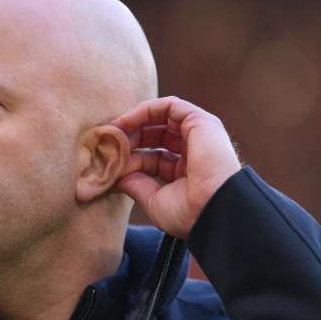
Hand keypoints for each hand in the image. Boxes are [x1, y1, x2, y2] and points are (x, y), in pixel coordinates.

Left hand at [113, 96, 241, 238]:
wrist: (215, 210)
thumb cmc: (190, 213)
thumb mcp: (155, 201)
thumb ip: (136, 184)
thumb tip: (117, 175)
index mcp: (187, 171)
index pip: (152, 157)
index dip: (129, 158)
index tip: (107, 162)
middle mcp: (194, 150)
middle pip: (155, 135)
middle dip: (129, 137)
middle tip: (105, 142)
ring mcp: (199, 134)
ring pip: (161, 117)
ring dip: (133, 122)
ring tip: (111, 131)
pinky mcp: (201, 121)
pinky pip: (169, 106)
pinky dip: (145, 110)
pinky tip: (125, 123)